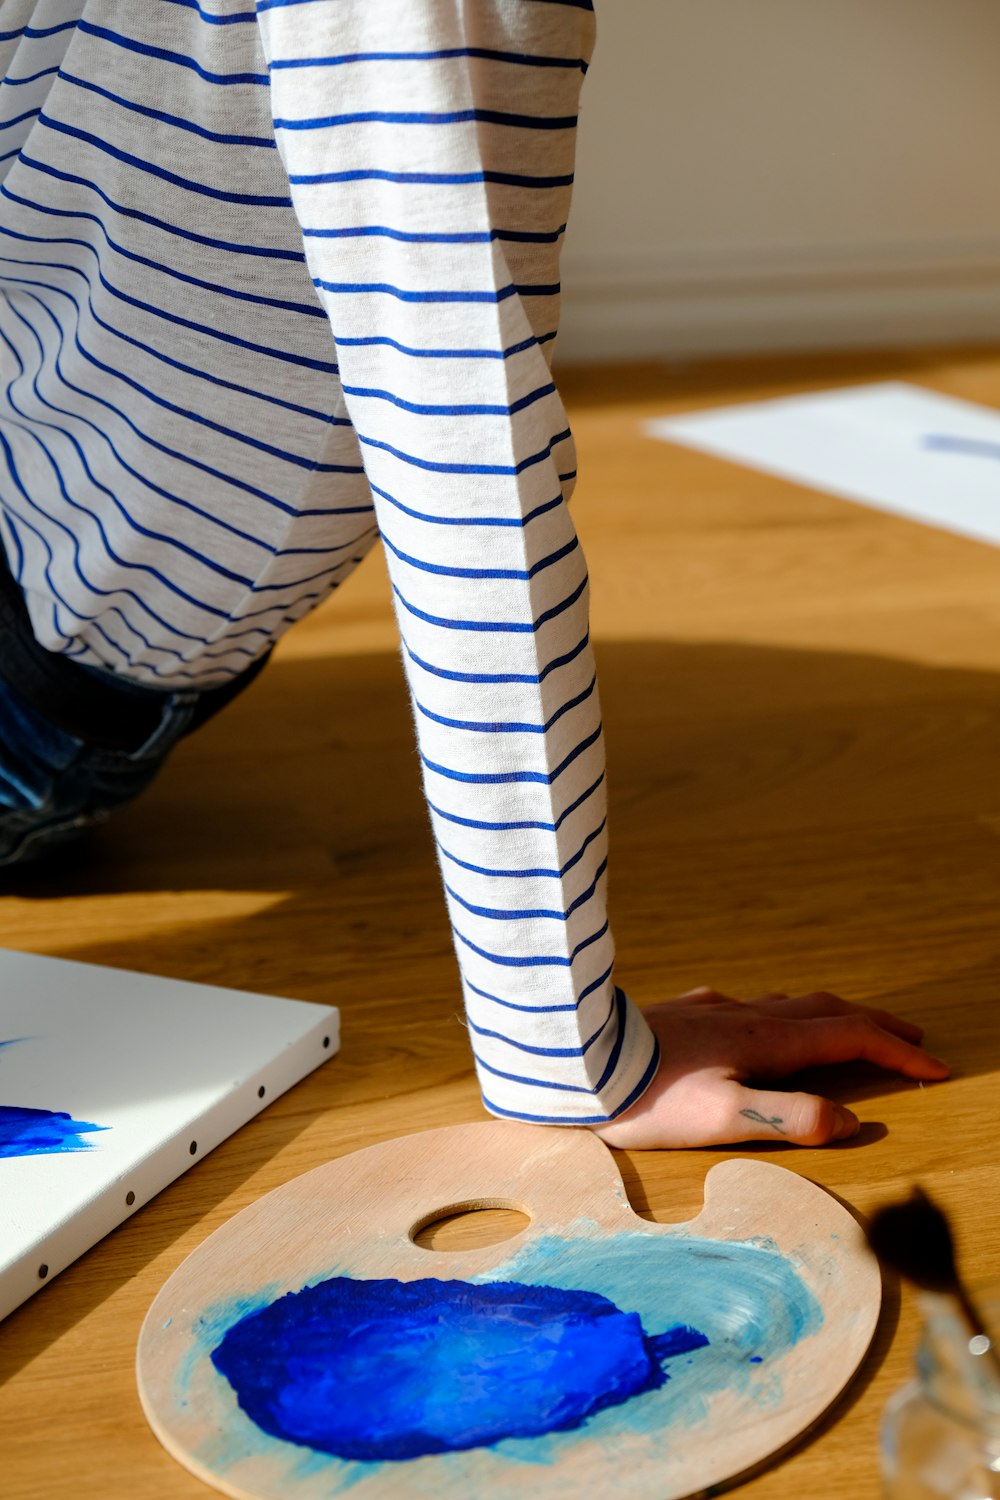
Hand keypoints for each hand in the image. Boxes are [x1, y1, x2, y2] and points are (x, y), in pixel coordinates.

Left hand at [593, 987, 948, 1148]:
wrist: (575, 1063)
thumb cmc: (646, 1098)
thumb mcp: (723, 1118)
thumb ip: (788, 1117)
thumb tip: (847, 1120)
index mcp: (765, 1041)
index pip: (848, 1040)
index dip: (896, 1053)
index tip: (934, 1069)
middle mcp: (744, 1015)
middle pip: (826, 1011)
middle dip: (874, 1025)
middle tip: (911, 1039)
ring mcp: (711, 1010)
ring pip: (786, 1003)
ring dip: (829, 1015)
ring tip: (847, 1026)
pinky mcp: (681, 1013)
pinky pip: (741, 1004)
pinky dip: (772, 1011)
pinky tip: (752, 1016)